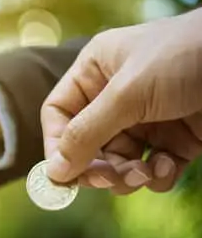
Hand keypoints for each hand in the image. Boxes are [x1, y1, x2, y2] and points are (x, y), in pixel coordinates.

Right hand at [41, 10, 201, 193]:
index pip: (59, 115)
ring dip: (127, 175)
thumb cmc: (184, 56)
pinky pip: (154, 167)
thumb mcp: (127, 93)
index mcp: (96, 71)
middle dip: (98, 166)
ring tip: (144, 174)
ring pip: (119, 162)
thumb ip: (87, 133)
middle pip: (88, 145)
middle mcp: (117, 95)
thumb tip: (54, 171)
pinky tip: (168, 167)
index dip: (58, 145)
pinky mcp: (178, 137)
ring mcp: (148, 118)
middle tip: (108, 180)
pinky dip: (158, 175)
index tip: (65, 174)